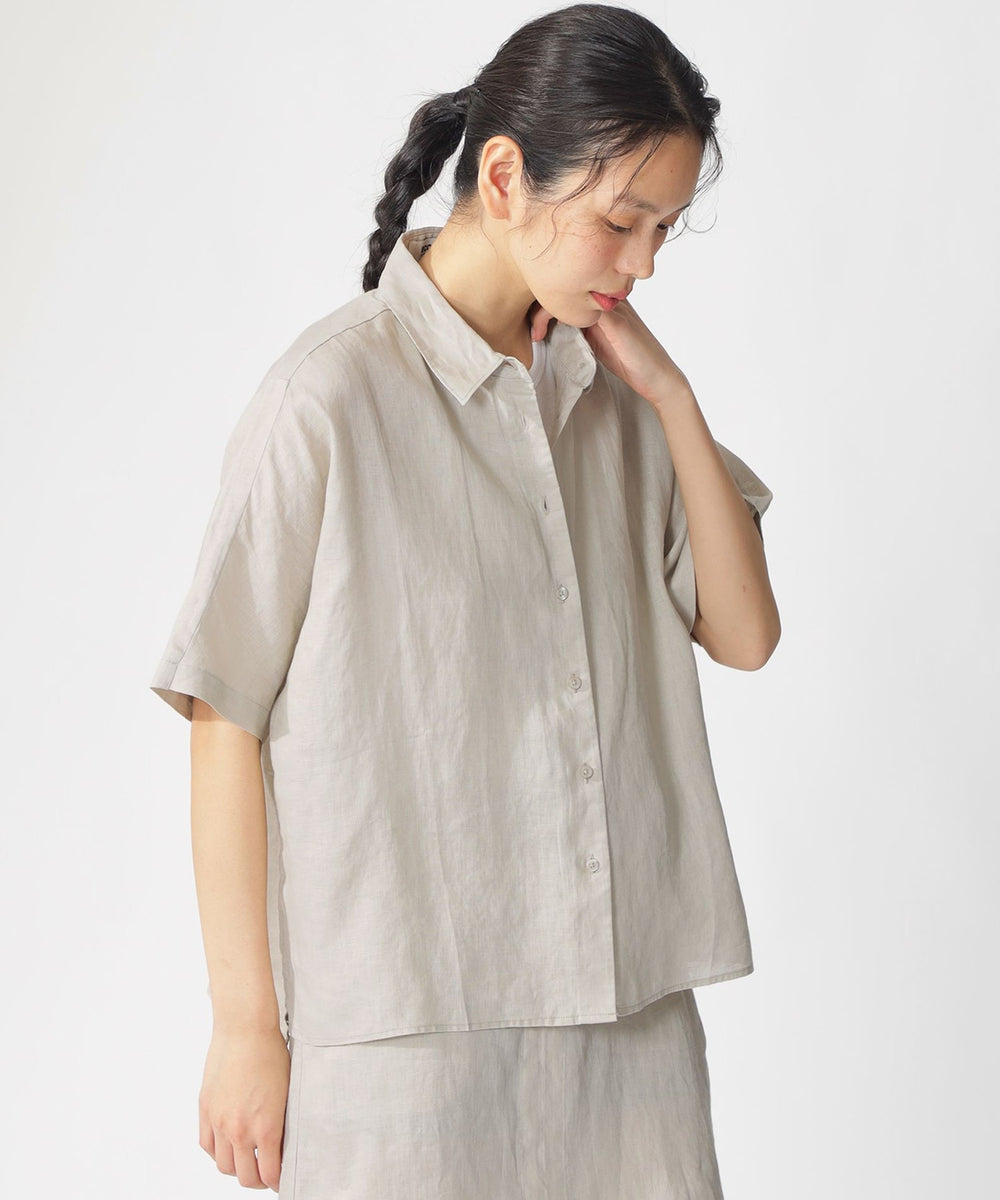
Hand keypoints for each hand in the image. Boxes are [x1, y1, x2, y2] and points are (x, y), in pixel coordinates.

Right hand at [199, 1026, 290, 1191]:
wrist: (244, 1029)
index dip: (277, 1182)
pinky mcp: (205, 1109)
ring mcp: (219, 1121)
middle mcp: (240, 1130)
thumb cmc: (271, 1053)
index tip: (281, 1180)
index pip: (268, 1174)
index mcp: (266, 1127)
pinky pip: (207, 1145)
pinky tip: (227, 1146)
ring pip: (223, 1165)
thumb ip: (280, 1123)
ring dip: (236, 1168)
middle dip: (258, 1180)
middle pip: (245, 1176)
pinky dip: (217, 1152)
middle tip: (265, 1174)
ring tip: (246, 1161)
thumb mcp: (286, 1092)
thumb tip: (279, 1143)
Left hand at [527, 297, 690, 406]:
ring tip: (536, 333)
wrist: (658, 377)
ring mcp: (613, 305)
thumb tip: (553, 326)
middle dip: (541, 305)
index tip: (534, 327)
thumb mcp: (597, 341)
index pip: (570, 289)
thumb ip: (580, 328)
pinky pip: (584, 306)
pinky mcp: (616, 320)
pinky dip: (561, 314)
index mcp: (603, 299)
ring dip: (545, 311)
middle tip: (532, 331)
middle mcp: (608, 296)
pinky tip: (549, 330)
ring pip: (571, 294)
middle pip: (567, 287)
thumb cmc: (629, 360)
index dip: (546, 302)